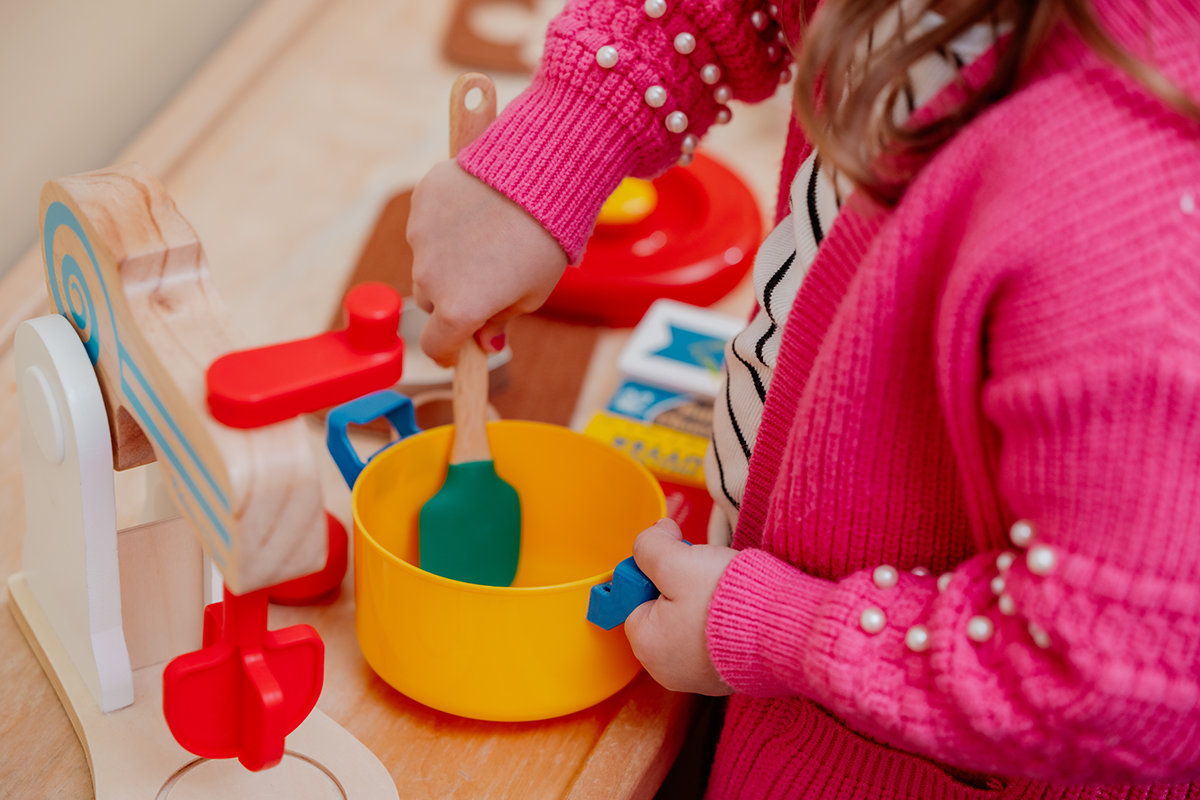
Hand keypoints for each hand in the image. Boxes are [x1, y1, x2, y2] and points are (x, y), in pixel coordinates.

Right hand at [407, 160, 567, 365]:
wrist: (539, 174)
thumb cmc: (544, 239)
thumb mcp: (533, 293)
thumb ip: (501, 321)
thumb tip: (486, 343)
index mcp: (459, 308)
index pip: (436, 346)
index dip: (448, 352)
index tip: (458, 350)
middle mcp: (430, 276)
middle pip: (431, 301)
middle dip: (451, 299)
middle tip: (486, 280)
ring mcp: (420, 237)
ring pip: (426, 260)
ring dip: (447, 258)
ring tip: (487, 236)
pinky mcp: (421, 201)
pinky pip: (427, 222)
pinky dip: (446, 223)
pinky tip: (477, 209)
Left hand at [625, 519, 737, 695]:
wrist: (786, 629)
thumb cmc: (728, 600)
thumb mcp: (676, 562)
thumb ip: (651, 546)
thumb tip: (654, 534)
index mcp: (647, 647)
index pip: (634, 598)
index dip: (653, 572)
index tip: (675, 562)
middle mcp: (668, 670)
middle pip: (662, 610)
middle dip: (680, 586)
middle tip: (702, 575)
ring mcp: (700, 676)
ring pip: (689, 622)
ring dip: (704, 601)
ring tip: (726, 591)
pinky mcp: (727, 675)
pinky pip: (715, 638)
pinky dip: (724, 621)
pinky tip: (740, 609)